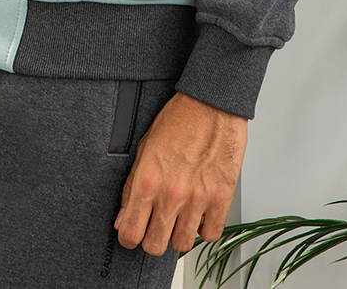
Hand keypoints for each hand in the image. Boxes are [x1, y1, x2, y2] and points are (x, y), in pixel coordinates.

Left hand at [115, 91, 246, 255]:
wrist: (212, 103)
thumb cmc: (180, 118)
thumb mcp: (145, 146)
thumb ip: (132, 184)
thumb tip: (124, 214)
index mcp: (148, 180)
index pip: (130, 231)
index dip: (128, 237)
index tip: (131, 234)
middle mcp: (172, 194)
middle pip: (155, 245)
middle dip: (151, 239)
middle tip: (155, 226)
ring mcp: (198, 198)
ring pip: (183, 244)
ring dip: (178, 233)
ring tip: (179, 217)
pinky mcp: (222, 198)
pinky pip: (211, 234)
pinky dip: (205, 227)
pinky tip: (200, 213)